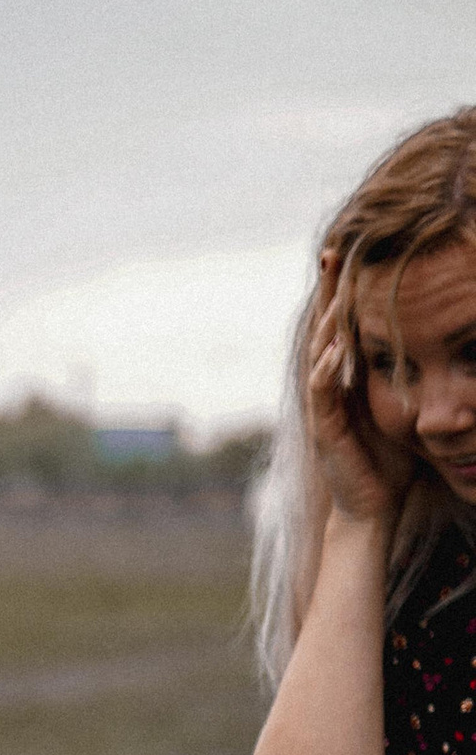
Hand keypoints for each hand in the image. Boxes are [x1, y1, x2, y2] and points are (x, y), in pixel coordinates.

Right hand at [306, 251, 416, 532]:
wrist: (372, 506)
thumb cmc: (389, 459)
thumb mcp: (401, 404)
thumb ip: (405, 371)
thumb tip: (436, 339)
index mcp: (348, 376)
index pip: (343, 321)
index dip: (344, 287)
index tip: (350, 248)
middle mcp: (330, 385)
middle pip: (324, 326)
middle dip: (327, 290)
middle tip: (331, 252)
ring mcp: (324, 407)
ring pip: (319, 353)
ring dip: (325, 321)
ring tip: (333, 290)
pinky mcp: (326, 431)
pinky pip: (322, 394)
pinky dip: (327, 369)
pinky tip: (334, 347)